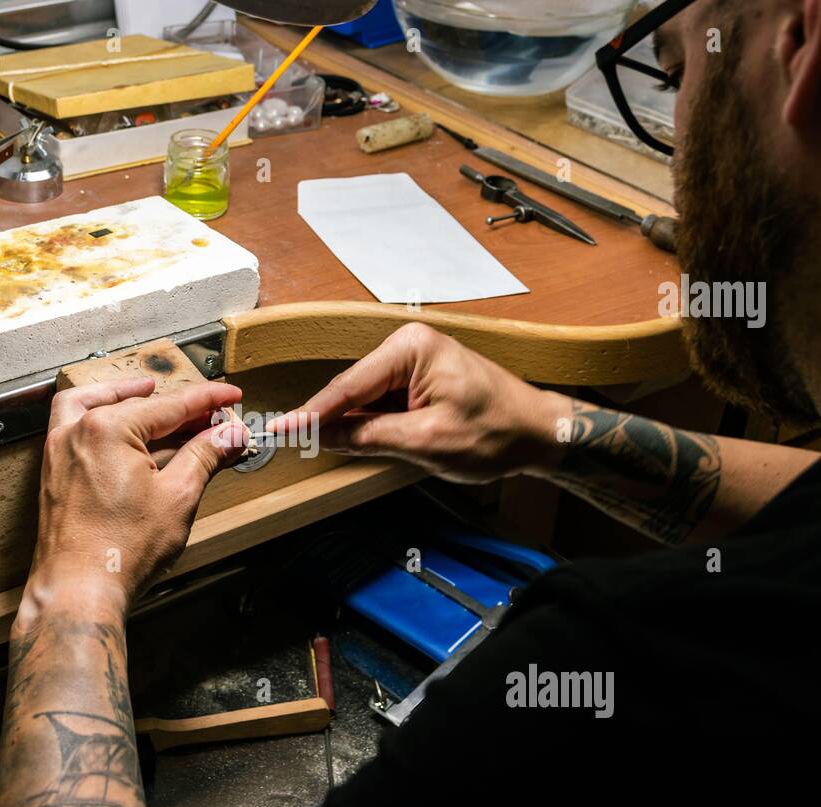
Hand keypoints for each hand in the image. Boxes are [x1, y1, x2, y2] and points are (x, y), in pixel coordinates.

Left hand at [19, 377, 249, 625]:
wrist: (79, 591)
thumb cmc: (120, 550)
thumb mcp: (178, 496)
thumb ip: (204, 456)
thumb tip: (228, 434)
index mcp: (109, 429)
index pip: (171, 405)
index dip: (208, 400)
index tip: (230, 396)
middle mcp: (78, 431)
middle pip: (138, 405)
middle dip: (178, 408)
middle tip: (211, 416)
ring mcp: (60, 451)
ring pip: (95, 406)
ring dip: (124, 396)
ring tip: (150, 393)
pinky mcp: (55, 472)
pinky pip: (75, 427)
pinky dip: (96, 416)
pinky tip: (116, 428)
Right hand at [269, 323, 568, 483]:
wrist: (540, 435)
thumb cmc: (498, 432)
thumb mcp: (426, 441)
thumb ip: (369, 436)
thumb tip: (322, 436)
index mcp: (411, 348)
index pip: (348, 386)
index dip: (311, 414)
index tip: (279, 431)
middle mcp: (409, 346)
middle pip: (351, 390)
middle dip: (326, 419)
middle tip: (290, 443)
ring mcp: (414, 363)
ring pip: (363, 399)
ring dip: (349, 425)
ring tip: (325, 446)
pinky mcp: (419, 381)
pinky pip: (381, 404)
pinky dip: (369, 424)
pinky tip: (356, 441)